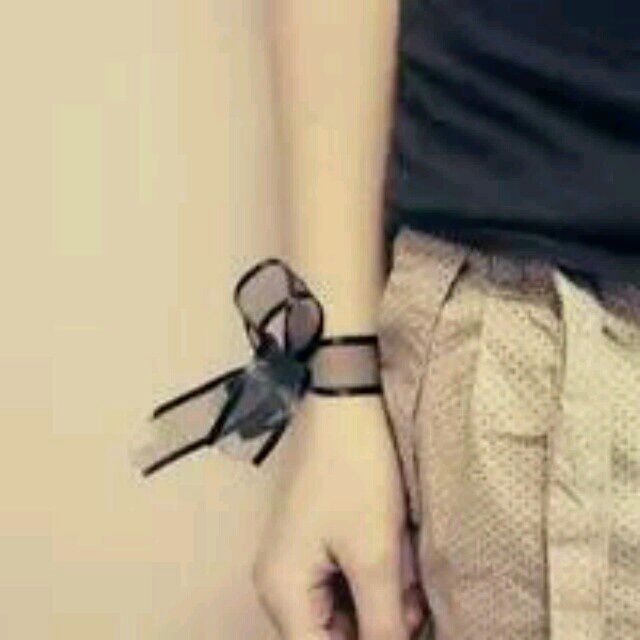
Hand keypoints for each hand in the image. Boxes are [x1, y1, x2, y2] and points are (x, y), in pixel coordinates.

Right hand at [252, 393, 428, 638]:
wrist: (345, 405)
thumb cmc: (355, 472)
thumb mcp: (375, 554)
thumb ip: (382, 625)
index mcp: (283, 591)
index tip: (402, 635)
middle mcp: (281, 583)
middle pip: (332, 635)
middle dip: (379, 626)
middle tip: (413, 605)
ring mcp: (297, 560)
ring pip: (345, 609)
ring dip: (382, 601)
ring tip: (408, 571)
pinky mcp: (315, 541)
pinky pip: (345, 580)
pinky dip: (375, 577)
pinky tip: (398, 557)